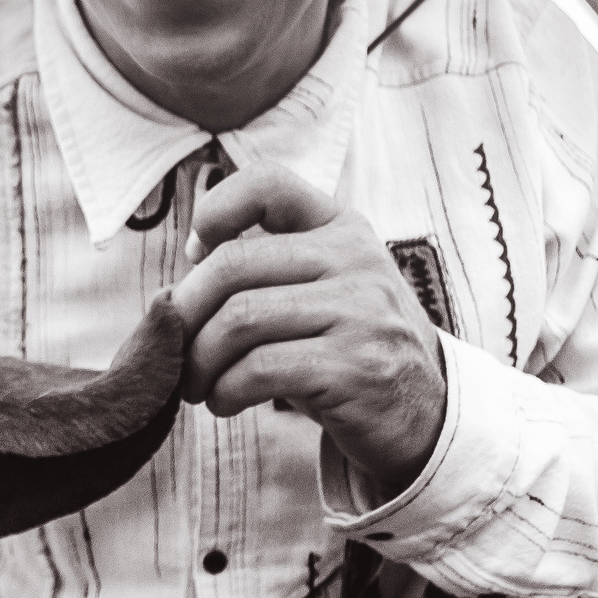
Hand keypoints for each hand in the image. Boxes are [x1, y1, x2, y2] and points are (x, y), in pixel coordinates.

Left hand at [172, 163, 444, 496]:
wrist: (424, 413)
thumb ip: (266, 270)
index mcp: (342, 229)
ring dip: (198, 362)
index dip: (215, 211)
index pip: (268, 184)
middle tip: (173, 348)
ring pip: (239, 321)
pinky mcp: (355, 368)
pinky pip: (259, 369)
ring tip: (195, 384)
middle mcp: (356, 260)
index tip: (194, 256)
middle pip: (232, 266)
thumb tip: (181, 278)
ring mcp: (361, 312)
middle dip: (185, 314)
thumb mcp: (323, 289)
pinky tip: (225, 401)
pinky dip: (225, 390)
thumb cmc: (348, 348)